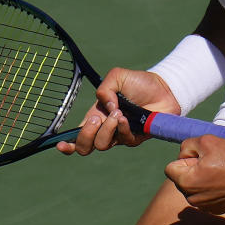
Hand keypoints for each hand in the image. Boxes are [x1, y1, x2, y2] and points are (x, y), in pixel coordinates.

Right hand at [56, 68, 180, 155]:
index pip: (78, 136)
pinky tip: (125, 118)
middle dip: (86, 135)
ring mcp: (120, 135)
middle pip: (86, 147)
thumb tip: (104, 108)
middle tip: (96, 119)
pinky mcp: (135, 138)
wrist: (164, 87)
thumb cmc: (139, 83)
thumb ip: (104, 88)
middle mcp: (105, 129)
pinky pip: (123, 141)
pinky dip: (121, 129)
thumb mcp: (117, 77)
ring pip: (102, 145)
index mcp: (96, 116)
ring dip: (106, 129)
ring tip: (117, 113)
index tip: (60, 144)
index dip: (67, 144)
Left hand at [163, 135, 224, 213]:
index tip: (199, 158)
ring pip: (192, 190)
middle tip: (210, 164)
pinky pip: (204, 198)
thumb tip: (182, 157)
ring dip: (200, 181)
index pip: (170, 169)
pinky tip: (224, 183)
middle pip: (181, 180)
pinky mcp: (216, 210)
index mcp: (187, 182)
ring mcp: (205, 207)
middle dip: (190, 171)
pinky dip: (210, 190)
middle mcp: (193, 198)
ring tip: (218, 173)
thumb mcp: (204, 141)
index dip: (184, 159)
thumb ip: (186, 146)